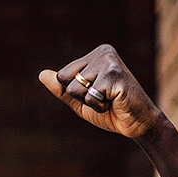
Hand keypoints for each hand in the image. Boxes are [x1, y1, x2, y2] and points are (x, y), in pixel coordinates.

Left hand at [39, 43, 166, 140]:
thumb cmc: (110, 111)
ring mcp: (110, 62)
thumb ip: (61, 89)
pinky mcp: (115, 76)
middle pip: (66, 80)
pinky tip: (114, 102)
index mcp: (95, 54)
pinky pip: (89, 97)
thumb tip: (41, 74)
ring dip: (90, 102)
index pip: (62, 75)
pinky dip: (99, 106)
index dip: (74, 93)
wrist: (136, 123)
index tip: (96, 93)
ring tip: (109, 99)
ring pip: (75, 89)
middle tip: (103, 98)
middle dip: (80, 97)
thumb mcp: (80, 101)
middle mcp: (103, 52)